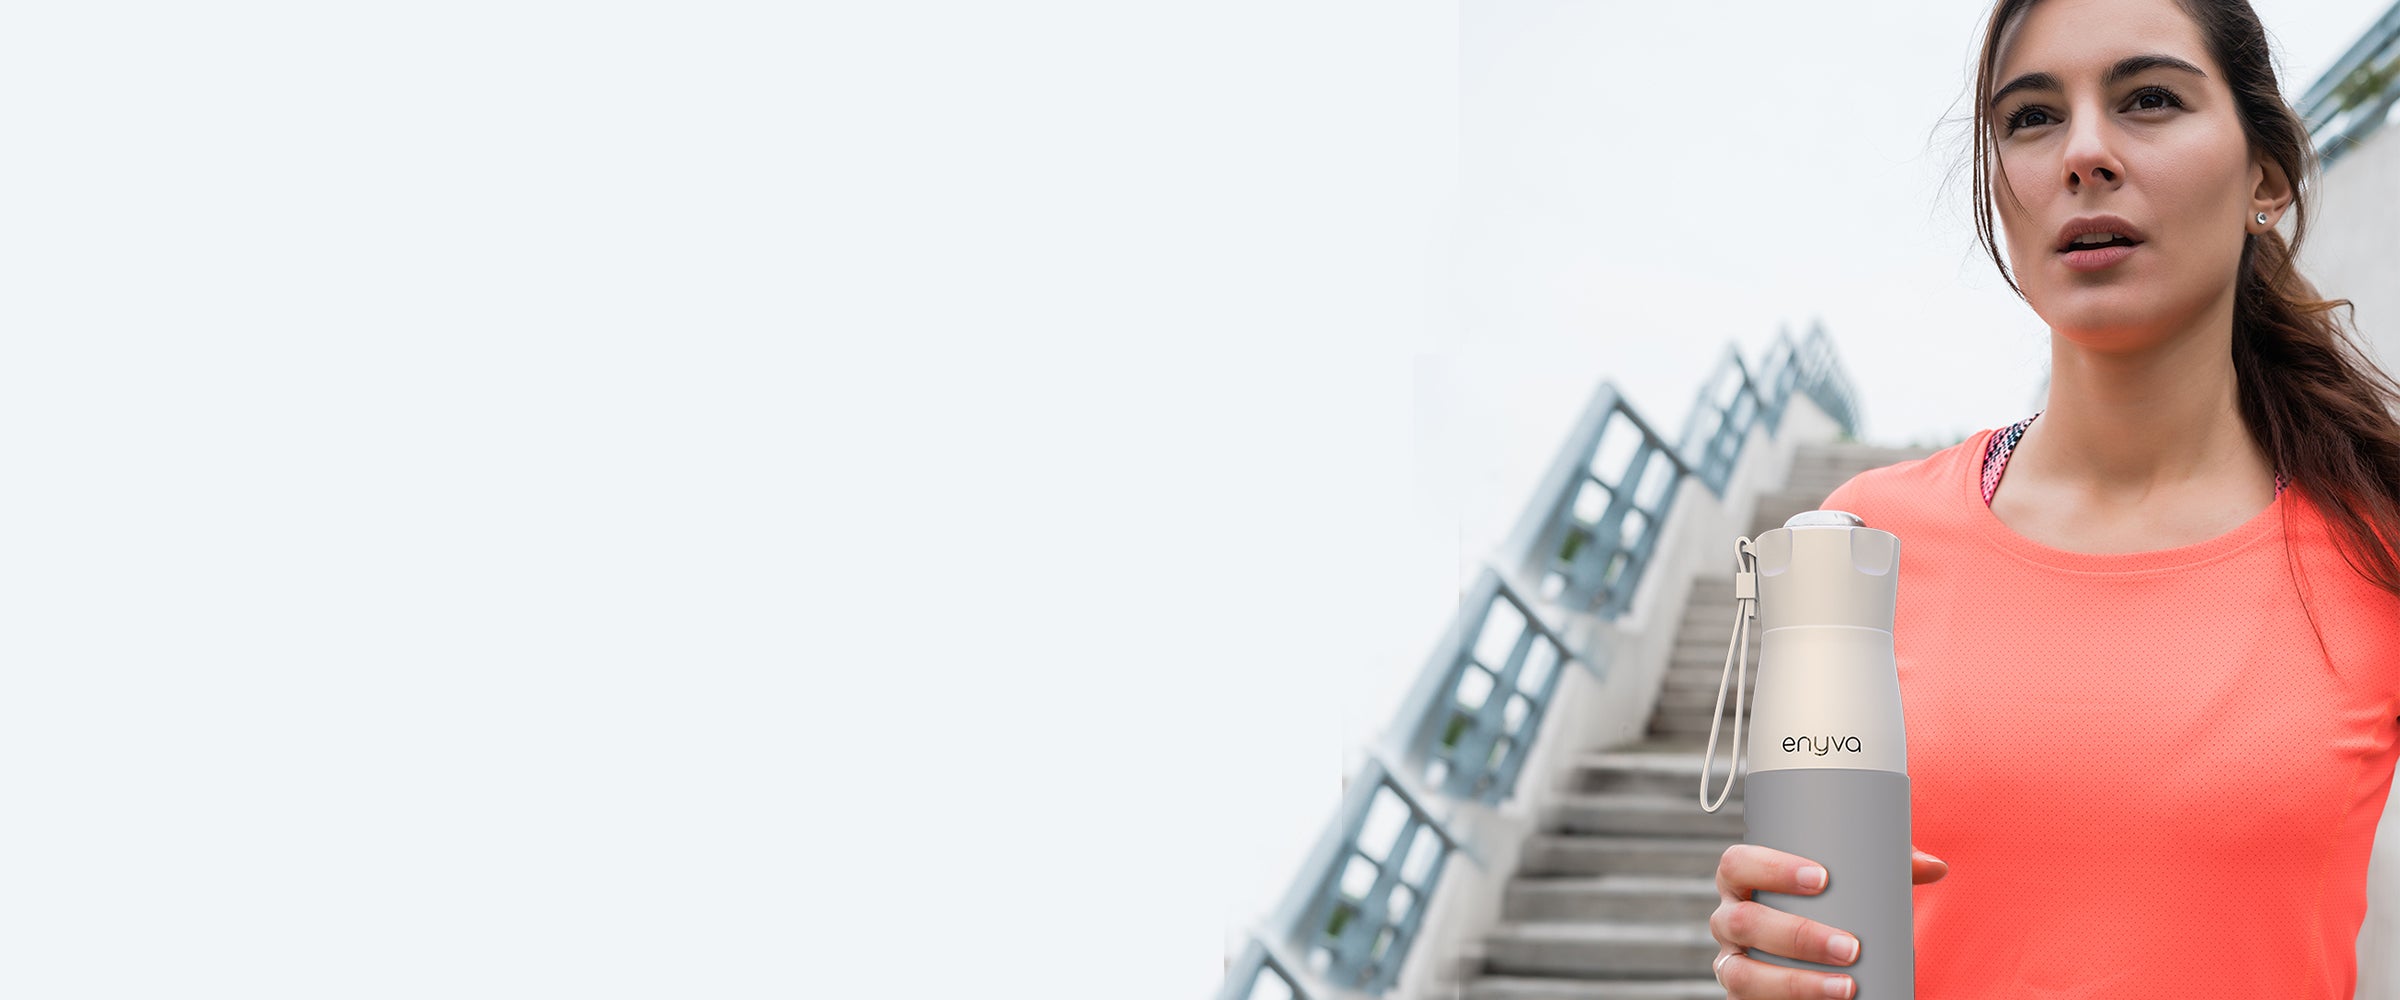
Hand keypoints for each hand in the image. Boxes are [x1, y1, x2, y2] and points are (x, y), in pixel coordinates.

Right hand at [1708, 843, 1947, 997]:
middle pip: (1743, 923)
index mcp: (1743, 883)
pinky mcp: (1743, 999)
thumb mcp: (1848, 886)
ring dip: (1795, 983)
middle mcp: (1729, 921)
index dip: (1771, 868)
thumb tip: (1935, 868)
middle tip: (1851, 946)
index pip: (1736, 863)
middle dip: (1798, 935)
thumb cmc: (1827, 908)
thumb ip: (1883, 870)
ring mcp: (1731, 964)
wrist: (1813, 956)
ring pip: (1741, 975)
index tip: (1822, 878)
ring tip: (1847, 988)